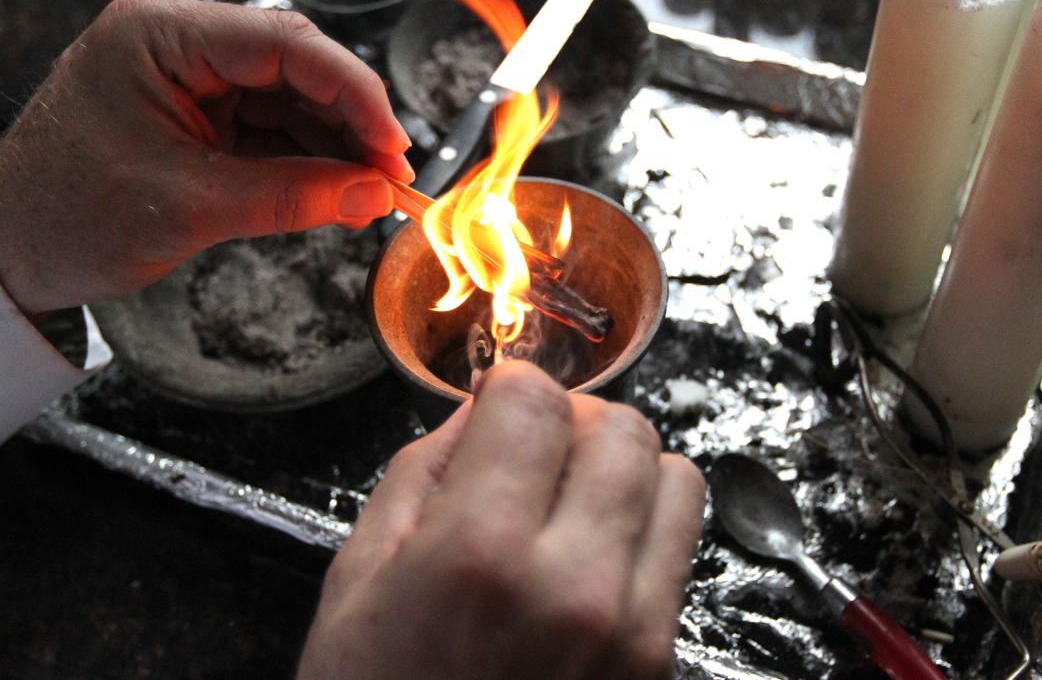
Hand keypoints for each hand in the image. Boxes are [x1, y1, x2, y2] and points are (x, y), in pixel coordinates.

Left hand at [0, 0, 412, 314]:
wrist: (6, 254)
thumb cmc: (66, 218)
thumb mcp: (190, 207)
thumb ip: (293, 196)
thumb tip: (376, 194)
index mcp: (160, 35)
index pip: (285, 44)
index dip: (354, 92)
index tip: (393, 145)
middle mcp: (177, 44)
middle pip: (296, 68)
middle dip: (350, 123)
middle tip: (392, 177)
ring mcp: (189, 80)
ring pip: (290, 101)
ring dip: (335, 147)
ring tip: (373, 193)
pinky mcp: (198, 117)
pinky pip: (270, 130)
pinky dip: (308, 161)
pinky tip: (340, 190)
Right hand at [299, 362, 705, 679]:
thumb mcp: (357, 581)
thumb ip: (424, 471)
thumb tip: (484, 408)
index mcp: (479, 555)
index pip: (539, 402)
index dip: (512, 389)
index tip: (498, 406)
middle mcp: (572, 584)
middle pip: (622, 427)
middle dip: (574, 421)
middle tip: (534, 453)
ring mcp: (631, 627)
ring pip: (675, 476)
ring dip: (625, 467)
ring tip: (572, 499)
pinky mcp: (662, 660)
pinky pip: (683, 545)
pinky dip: (647, 525)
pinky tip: (595, 551)